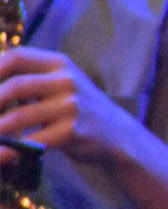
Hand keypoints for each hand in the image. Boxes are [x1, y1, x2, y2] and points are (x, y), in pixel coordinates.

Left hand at [0, 46, 140, 165]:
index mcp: (59, 64)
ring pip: (19, 116)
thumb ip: (30, 77)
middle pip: (16, 86)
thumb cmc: (77, 108)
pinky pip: (31, 141)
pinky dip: (8, 150)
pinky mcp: (72, 132)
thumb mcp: (61, 82)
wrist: (117, 134)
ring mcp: (72, 107)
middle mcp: (67, 81)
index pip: (17, 57)